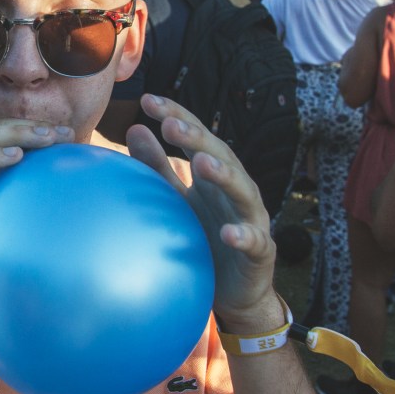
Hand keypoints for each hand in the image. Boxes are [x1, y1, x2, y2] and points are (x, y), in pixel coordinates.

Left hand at [126, 94, 277, 331]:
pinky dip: (243, 235)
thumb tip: (135, 128)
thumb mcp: (177, 200)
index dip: (176, 116)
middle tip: (170, 125)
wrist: (234, 292)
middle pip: (219, 155)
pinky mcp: (260, 250)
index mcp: (212, 175)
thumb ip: (158, 168)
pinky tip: (228, 233)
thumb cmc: (203, 239)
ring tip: (202, 163)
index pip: (195, 137)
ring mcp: (250, 218)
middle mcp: (234, 189)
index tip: (147, 100)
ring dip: (224, 175)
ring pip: (242, 190)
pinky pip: (253, 240)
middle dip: (196, 138)